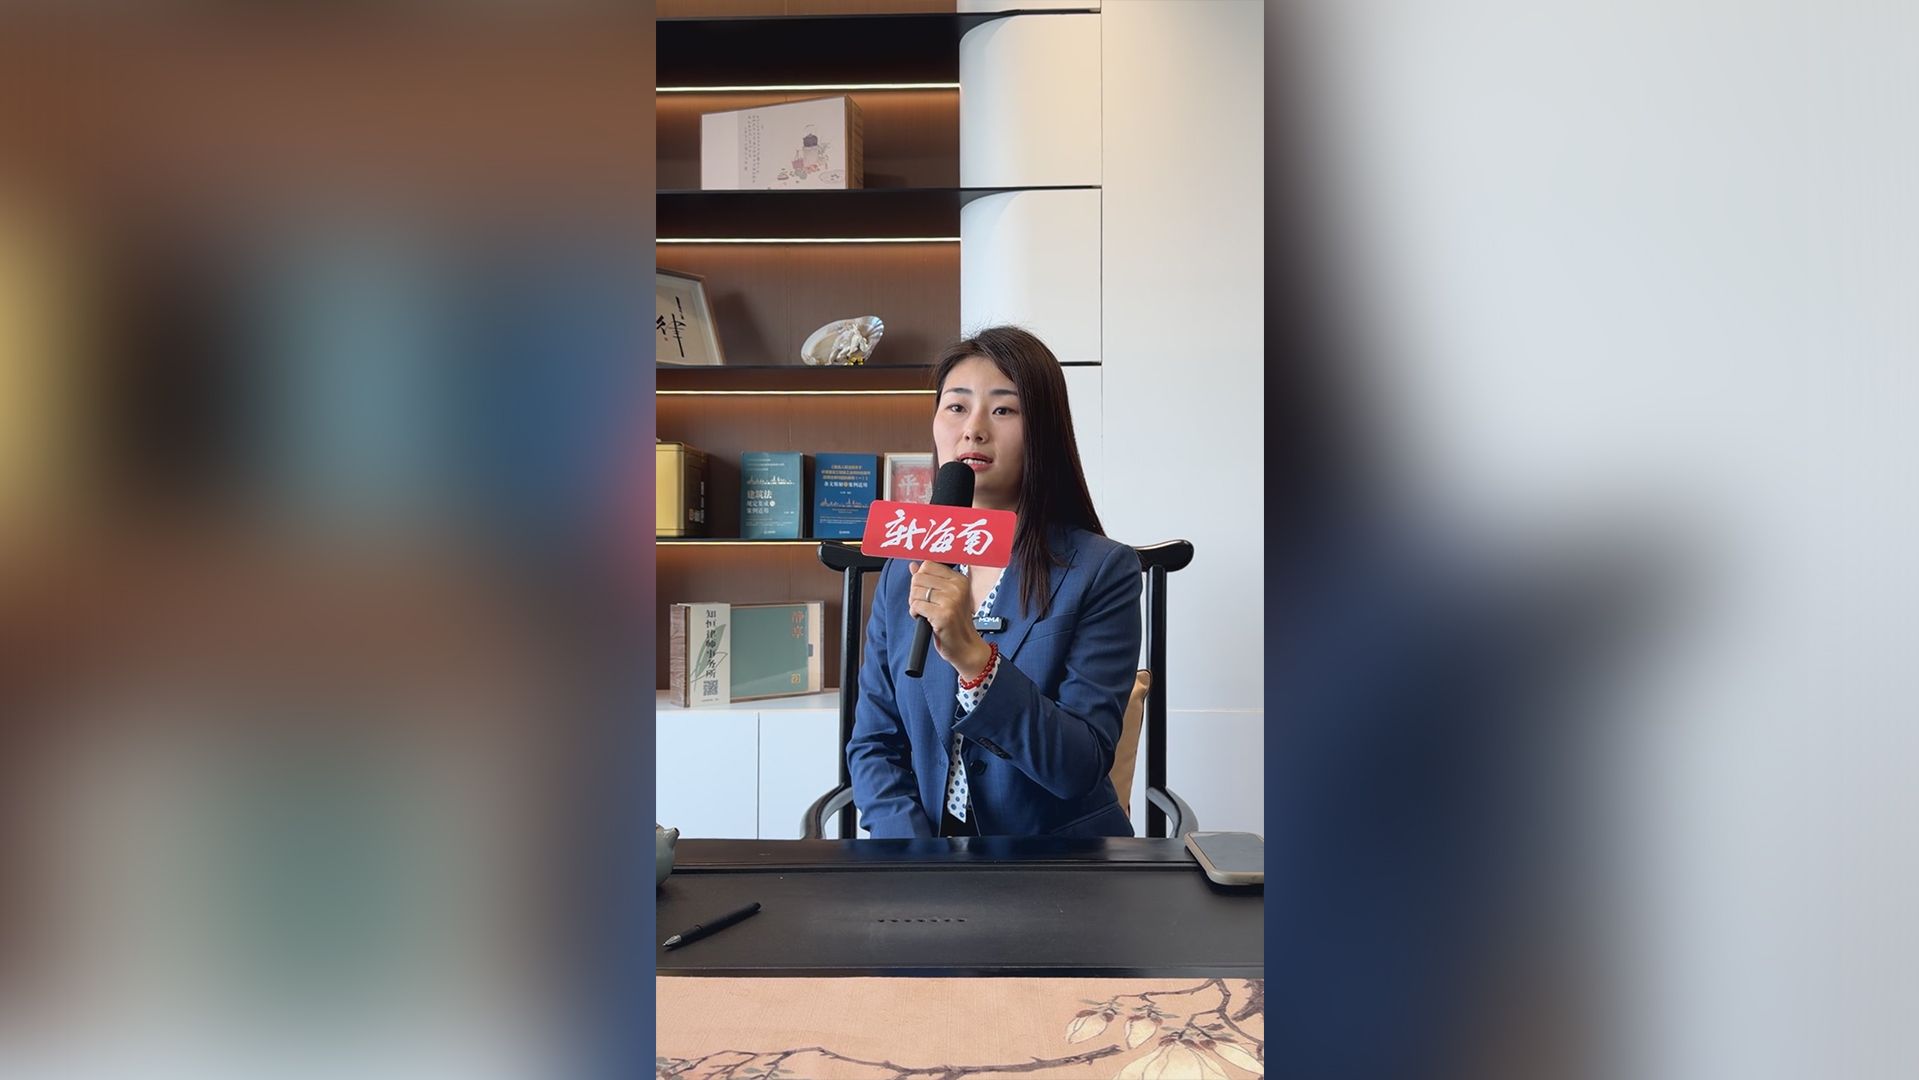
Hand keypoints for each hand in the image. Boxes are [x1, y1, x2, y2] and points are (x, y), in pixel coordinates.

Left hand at [907, 560, 991, 676]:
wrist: (965, 646)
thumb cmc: (955, 623)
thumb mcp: (946, 597)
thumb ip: (930, 579)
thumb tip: (913, 565)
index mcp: (959, 579)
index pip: (928, 565)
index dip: (920, 578)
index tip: (924, 590)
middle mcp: (957, 587)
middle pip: (919, 577)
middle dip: (914, 591)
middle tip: (922, 603)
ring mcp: (951, 600)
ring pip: (916, 592)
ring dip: (914, 603)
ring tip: (924, 612)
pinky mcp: (943, 614)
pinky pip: (916, 605)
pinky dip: (914, 613)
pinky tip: (923, 618)